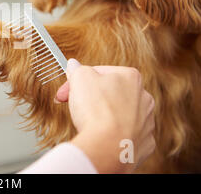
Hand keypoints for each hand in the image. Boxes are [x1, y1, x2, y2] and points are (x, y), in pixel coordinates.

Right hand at [56, 59, 154, 173]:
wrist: (108, 148)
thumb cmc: (96, 110)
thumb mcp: (80, 78)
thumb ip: (78, 68)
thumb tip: (74, 64)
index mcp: (131, 77)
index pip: (99, 72)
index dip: (78, 81)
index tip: (66, 92)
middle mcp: (144, 97)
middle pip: (110, 92)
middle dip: (91, 98)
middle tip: (74, 105)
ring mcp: (147, 121)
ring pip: (120, 113)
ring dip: (104, 115)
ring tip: (88, 123)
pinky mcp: (144, 142)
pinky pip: (126, 134)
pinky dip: (114, 134)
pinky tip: (102, 136)